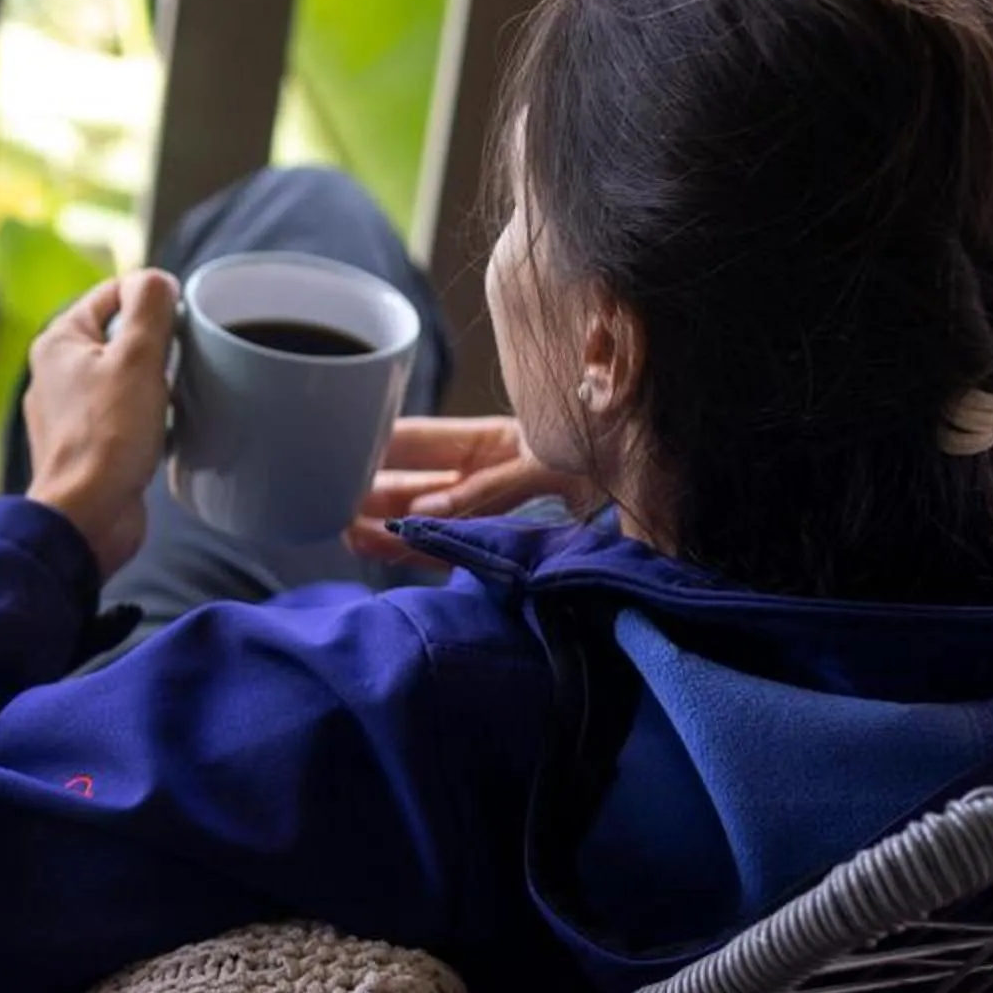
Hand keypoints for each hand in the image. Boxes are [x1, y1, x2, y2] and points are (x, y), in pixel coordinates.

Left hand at [25, 269, 176, 578]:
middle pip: (119, 336)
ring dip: (156, 383)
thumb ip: (149, 307)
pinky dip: (148, 416)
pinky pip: (124, 415)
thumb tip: (156, 280)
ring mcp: (69, 412)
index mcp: (58, 342)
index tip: (182, 319)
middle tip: (182, 360)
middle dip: (157, 345)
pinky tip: (167, 427)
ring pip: (125, 377)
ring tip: (174, 396)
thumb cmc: (107, 437)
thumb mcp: (137, 357)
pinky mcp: (87, 446)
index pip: (111, 294)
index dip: (152, 299)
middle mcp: (55, 373)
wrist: (88, 516)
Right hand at [344, 415, 594, 562]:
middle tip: (331, 504)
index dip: (375, 448)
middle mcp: (485, 475)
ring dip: (386, 526)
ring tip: (348, 532)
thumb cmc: (613, 450)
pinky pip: (449, 549)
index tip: (338, 455)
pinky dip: (417, 552)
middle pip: (411, 484)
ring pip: (423, 519)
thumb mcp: (548, 460)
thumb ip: (487, 489)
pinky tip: (384, 549)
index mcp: (492, 441)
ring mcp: (489, 511)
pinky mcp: (501, 547)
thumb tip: (426, 517)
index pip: (416, 442)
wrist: (661, 482)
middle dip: (371, 494)